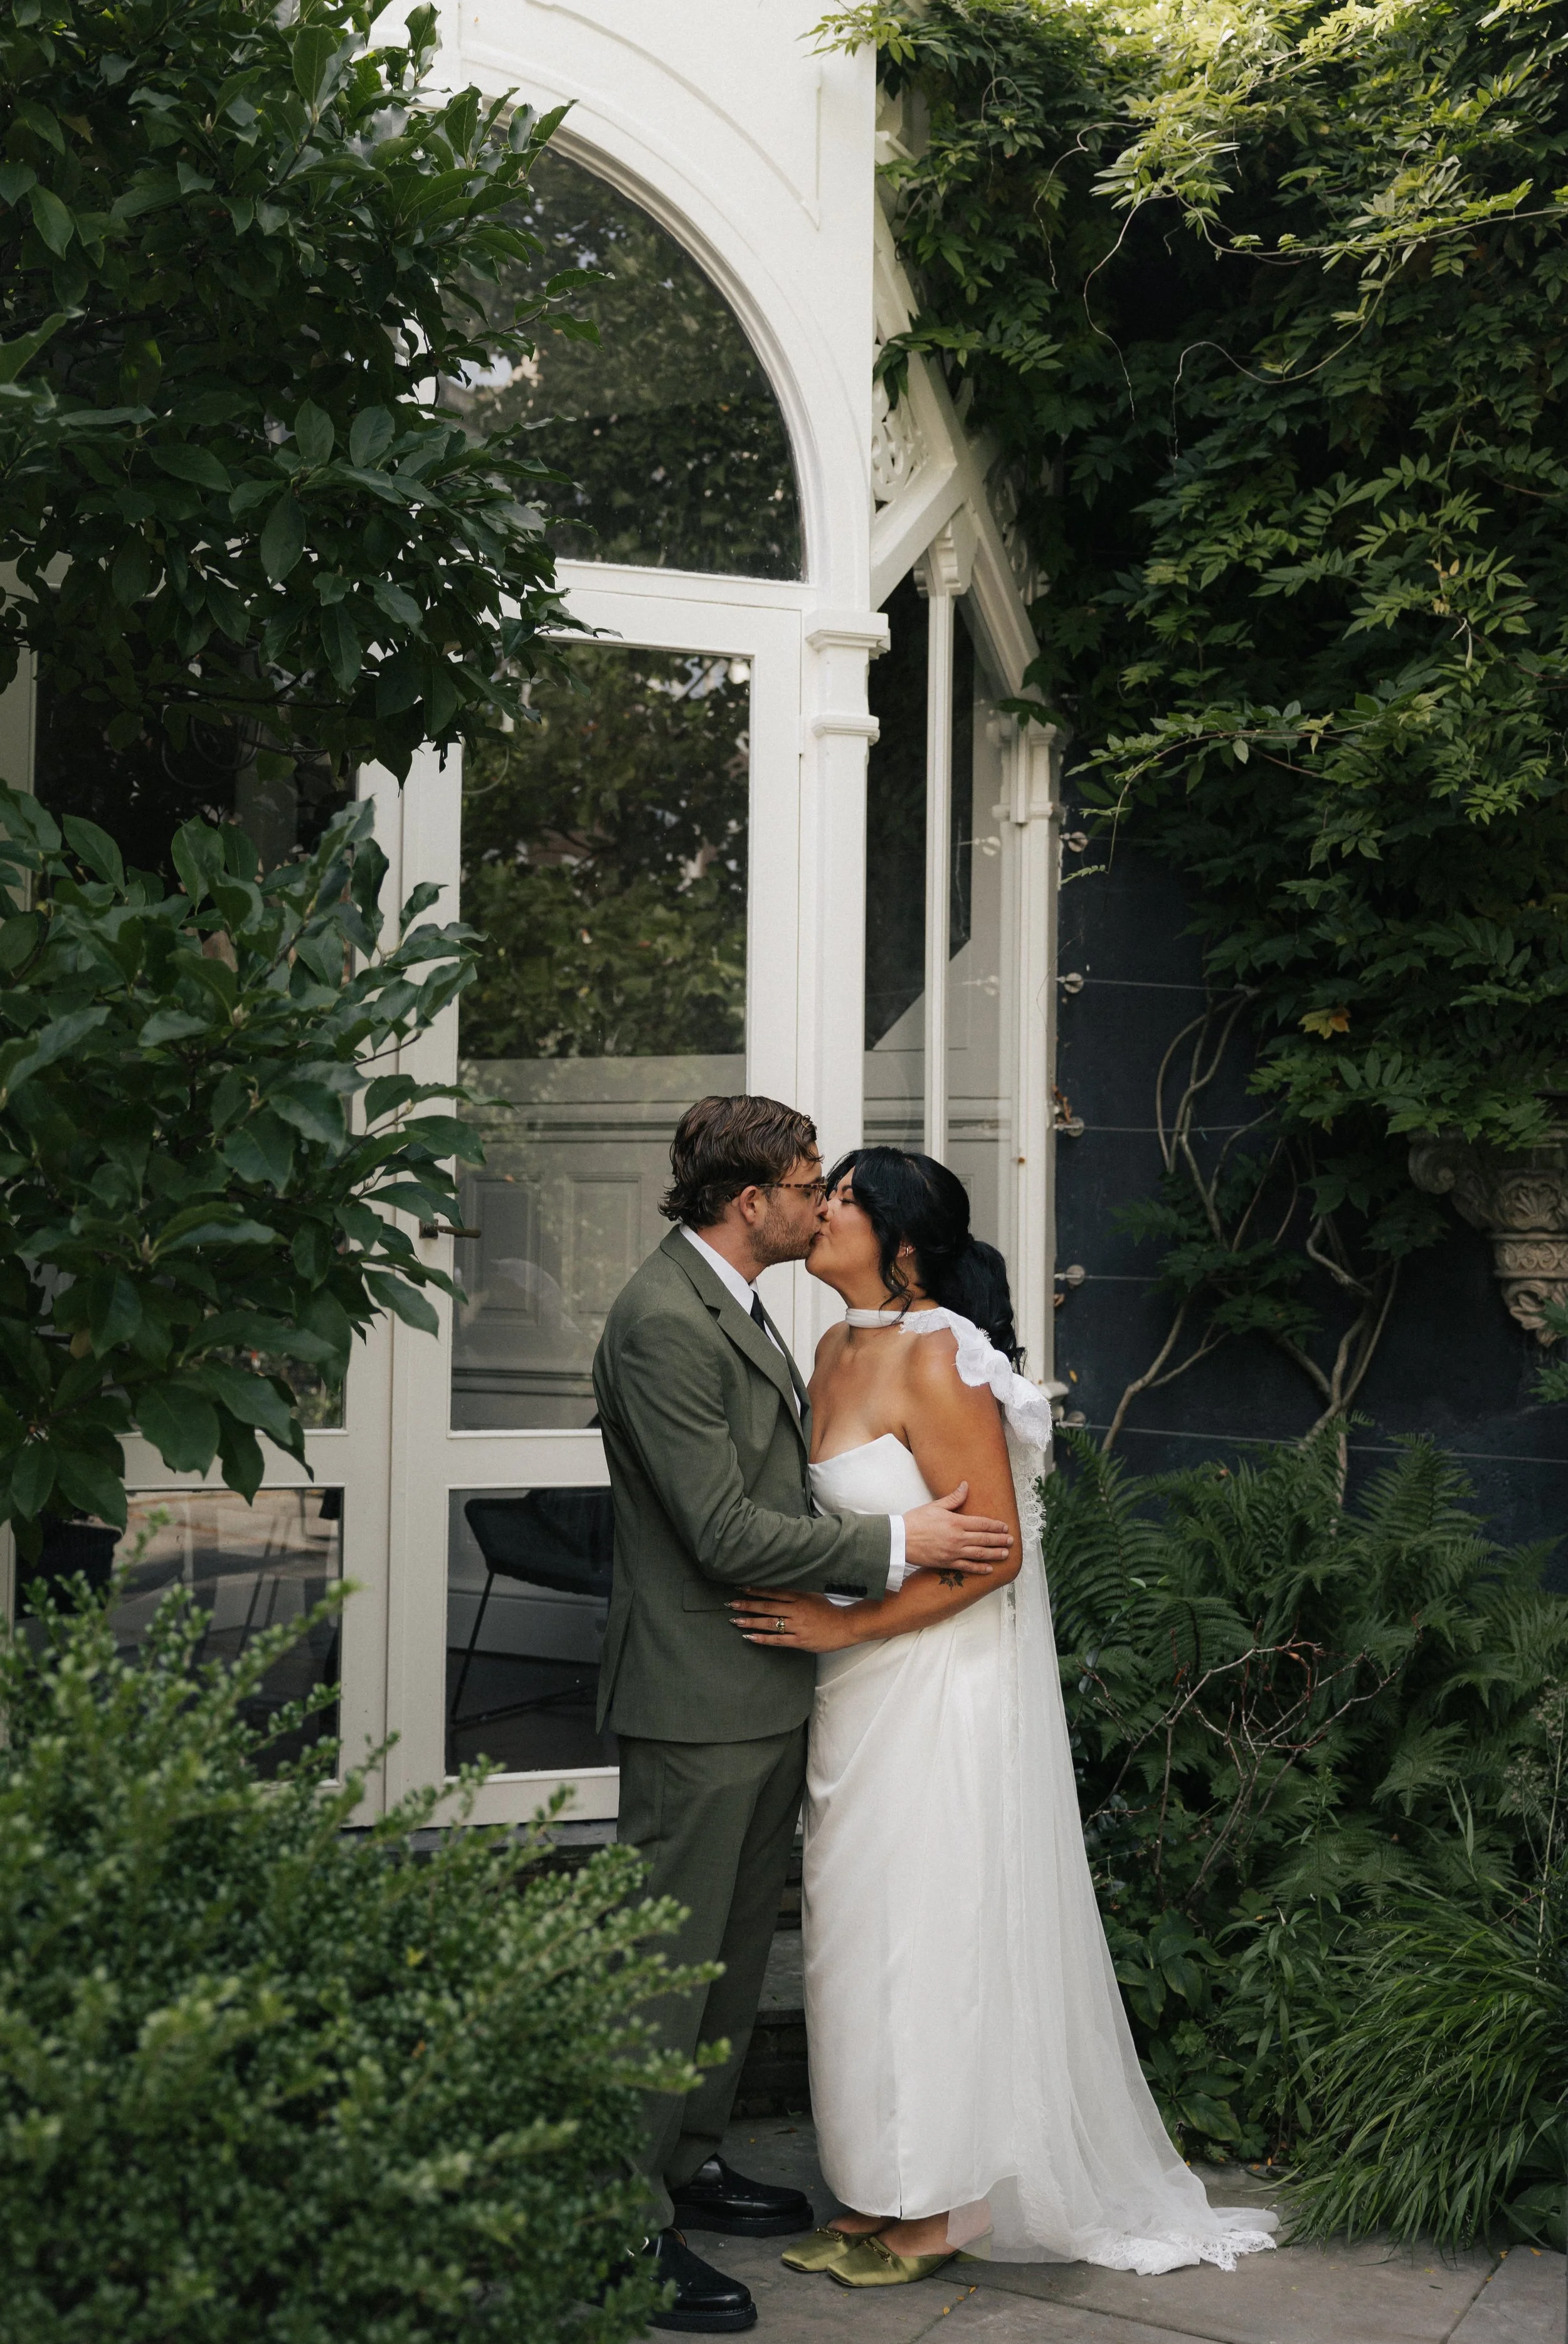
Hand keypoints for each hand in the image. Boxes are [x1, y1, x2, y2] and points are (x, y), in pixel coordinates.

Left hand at [727, 1590, 863, 1653]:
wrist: (846, 1626)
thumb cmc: (830, 1611)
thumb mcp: (812, 1596)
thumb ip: (796, 1595)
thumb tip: (777, 1593)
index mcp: (799, 1597)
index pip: (773, 1592)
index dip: (756, 1590)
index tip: (741, 1588)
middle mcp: (796, 1610)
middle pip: (768, 1606)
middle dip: (748, 1604)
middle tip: (731, 1603)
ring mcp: (798, 1626)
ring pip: (770, 1623)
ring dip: (751, 1621)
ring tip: (735, 1620)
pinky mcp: (800, 1641)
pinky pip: (778, 1640)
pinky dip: (763, 1638)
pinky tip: (750, 1637)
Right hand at [902, 1483, 1012, 1571]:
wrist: (900, 1540)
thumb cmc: (916, 1521)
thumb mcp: (935, 1506)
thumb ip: (953, 1498)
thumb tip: (966, 1486)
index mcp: (956, 1522)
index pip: (982, 1524)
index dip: (995, 1526)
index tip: (1005, 1527)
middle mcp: (958, 1538)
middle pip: (984, 1539)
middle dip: (999, 1540)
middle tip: (1011, 1541)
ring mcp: (954, 1552)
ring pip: (979, 1554)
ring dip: (994, 1554)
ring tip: (1005, 1554)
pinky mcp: (947, 1563)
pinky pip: (967, 1567)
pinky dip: (979, 1568)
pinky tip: (989, 1569)